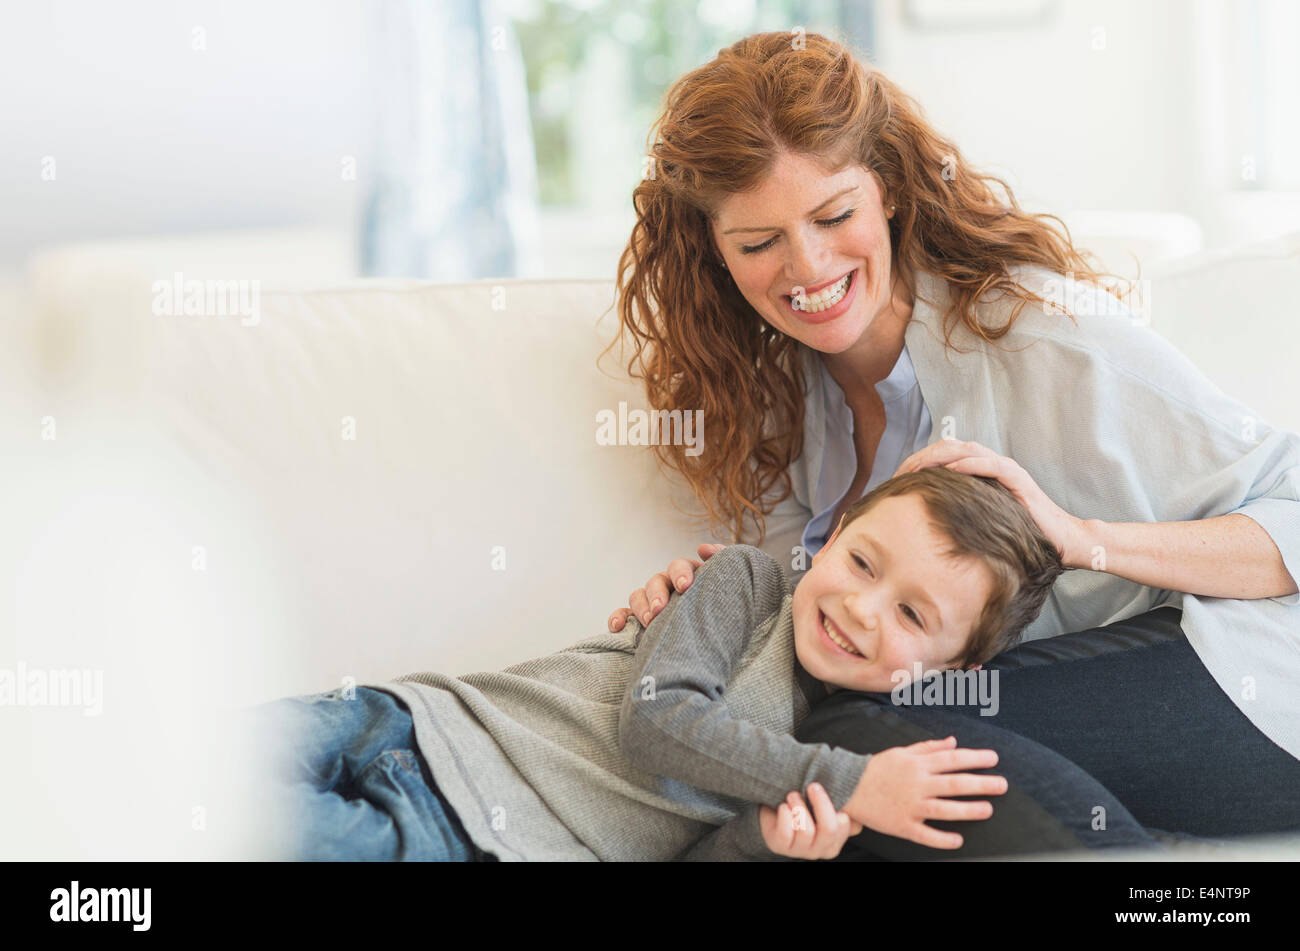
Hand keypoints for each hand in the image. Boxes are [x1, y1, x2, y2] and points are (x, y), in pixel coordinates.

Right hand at [608, 543, 726, 631]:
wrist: (722, 636)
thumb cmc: (725, 605)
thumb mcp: (730, 582)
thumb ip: (723, 561)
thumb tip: (703, 548)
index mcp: (688, 575)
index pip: (680, 566)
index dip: (680, 573)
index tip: (685, 586)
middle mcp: (668, 586)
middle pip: (656, 581)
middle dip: (658, 594)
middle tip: (661, 609)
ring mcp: (652, 602)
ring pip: (638, 596)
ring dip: (641, 607)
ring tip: (650, 622)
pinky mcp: (640, 620)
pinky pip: (623, 615)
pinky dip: (618, 618)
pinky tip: (618, 627)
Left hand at [759, 784, 862, 859]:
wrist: (774, 813)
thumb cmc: (803, 807)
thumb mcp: (823, 806)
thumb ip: (842, 805)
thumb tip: (856, 799)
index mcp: (834, 842)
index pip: (844, 825)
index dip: (836, 805)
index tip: (827, 788)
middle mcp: (819, 850)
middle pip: (829, 829)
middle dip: (821, 804)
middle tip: (813, 786)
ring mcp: (799, 851)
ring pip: (806, 831)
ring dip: (799, 807)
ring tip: (793, 795)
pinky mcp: (780, 847)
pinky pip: (785, 834)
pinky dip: (785, 816)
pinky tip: (783, 806)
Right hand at [844, 736, 1007, 849]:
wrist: (848, 786)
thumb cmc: (878, 768)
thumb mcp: (902, 752)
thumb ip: (929, 747)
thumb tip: (954, 742)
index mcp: (917, 765)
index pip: (952, 760)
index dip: (974, 758)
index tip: (994, 759)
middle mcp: (916, 784)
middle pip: (953, 784)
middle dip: (981, 784)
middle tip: (1002, 785)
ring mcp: (910, 806)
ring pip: (944, 809)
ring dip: (968, 810)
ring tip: (987, 809)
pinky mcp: (902, 825)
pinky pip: (925, 834)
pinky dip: (942, 838)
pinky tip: (958, 840)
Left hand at [893, 438, 1087, 566]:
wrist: (1062, 540)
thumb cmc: (1020, 534)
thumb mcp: (980, 523)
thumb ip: (959, 515)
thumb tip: (923, 525)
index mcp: (980, 472)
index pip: (944, 456)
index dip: (919, 462)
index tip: (896, 477)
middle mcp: (991, 465)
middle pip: (951, 447)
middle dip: (922, 456)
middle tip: (900, 472)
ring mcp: (1006, 470)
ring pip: (969, 450)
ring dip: (940, 456)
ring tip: (918, 468)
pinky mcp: (1020, 480)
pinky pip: (993, 465)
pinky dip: (971, 464)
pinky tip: (952, 470)